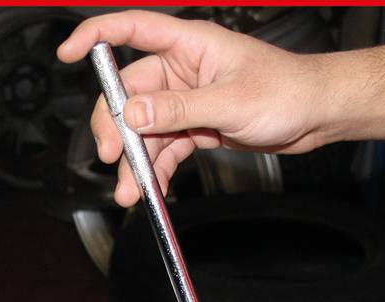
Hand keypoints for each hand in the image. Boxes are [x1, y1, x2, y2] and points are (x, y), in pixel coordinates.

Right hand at [56, 10, 330, 205]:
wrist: (317, 116)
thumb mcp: (230, 102)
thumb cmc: (288, 91)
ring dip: (135, 159)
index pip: (131, 29)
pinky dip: (155, 168)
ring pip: (145, 128)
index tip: (67, 55)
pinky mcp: (196, 126)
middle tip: (114, 156)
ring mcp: (187, 100)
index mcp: (189, 45)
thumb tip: (133, 113)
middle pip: (129, 92)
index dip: (95, 37)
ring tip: (132, 190)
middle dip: (117, 127)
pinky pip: (164, 147)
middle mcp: (182, 69)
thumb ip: (178, 109)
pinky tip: (150, 187)